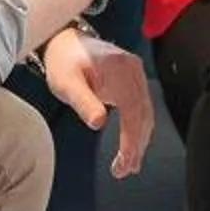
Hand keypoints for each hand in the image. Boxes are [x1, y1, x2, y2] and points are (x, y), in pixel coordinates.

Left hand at [41, 25, 153, 178]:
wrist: (65, 39)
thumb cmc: (64, 60)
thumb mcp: (66, 82)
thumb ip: (83, 101)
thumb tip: (98, 124)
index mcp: (121, 70)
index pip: (133, 111)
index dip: (131, 139)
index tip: (124, 162)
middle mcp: (134, 71)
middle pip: (144, 114)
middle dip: (136, 145)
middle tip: (124, 171)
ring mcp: (136, 75)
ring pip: (145, 113)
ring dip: (139, 140)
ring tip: (128, 166)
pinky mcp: (133, 80)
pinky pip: (141, 108)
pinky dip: (138, 128)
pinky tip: (132, 145)